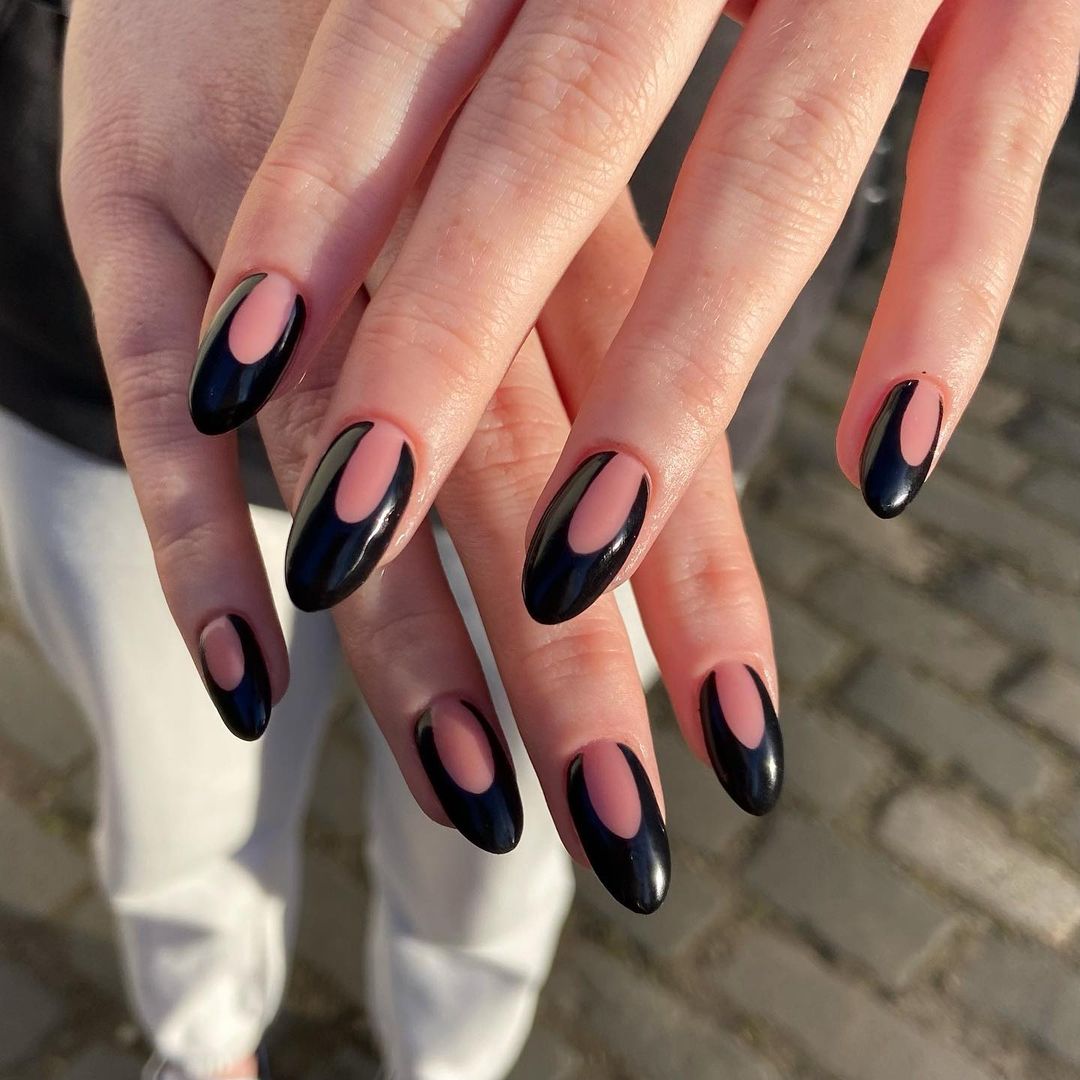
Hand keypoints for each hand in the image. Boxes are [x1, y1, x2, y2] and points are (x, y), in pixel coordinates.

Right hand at [60, 0, 779, 914]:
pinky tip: (251, 678)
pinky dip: (200, 537)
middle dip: (576, 666)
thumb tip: (641, 511)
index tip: (744, 745)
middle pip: (522, 472)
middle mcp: (439, 227)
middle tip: (629, 838)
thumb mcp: (520, 155)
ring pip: (352, 453)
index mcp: (561, 210)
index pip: (649, 428)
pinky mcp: (131, 214)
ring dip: (411, 640)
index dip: (700, 592)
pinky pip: (159, 392)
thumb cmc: (405, 51)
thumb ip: (582, 312)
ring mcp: (276, 232)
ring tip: (478, 800)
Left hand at [191, 0, 1077, 623]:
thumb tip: (354, 192)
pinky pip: (995, 151)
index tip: (224, 381)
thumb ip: (466, 19)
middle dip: (438, 360)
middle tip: (338, 542)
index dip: (311, 215)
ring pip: (762, 185)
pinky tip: (876, 469)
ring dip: (662, 400)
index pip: (399, 41)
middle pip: (546, 152)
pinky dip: (944, 309)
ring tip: (561, 580)